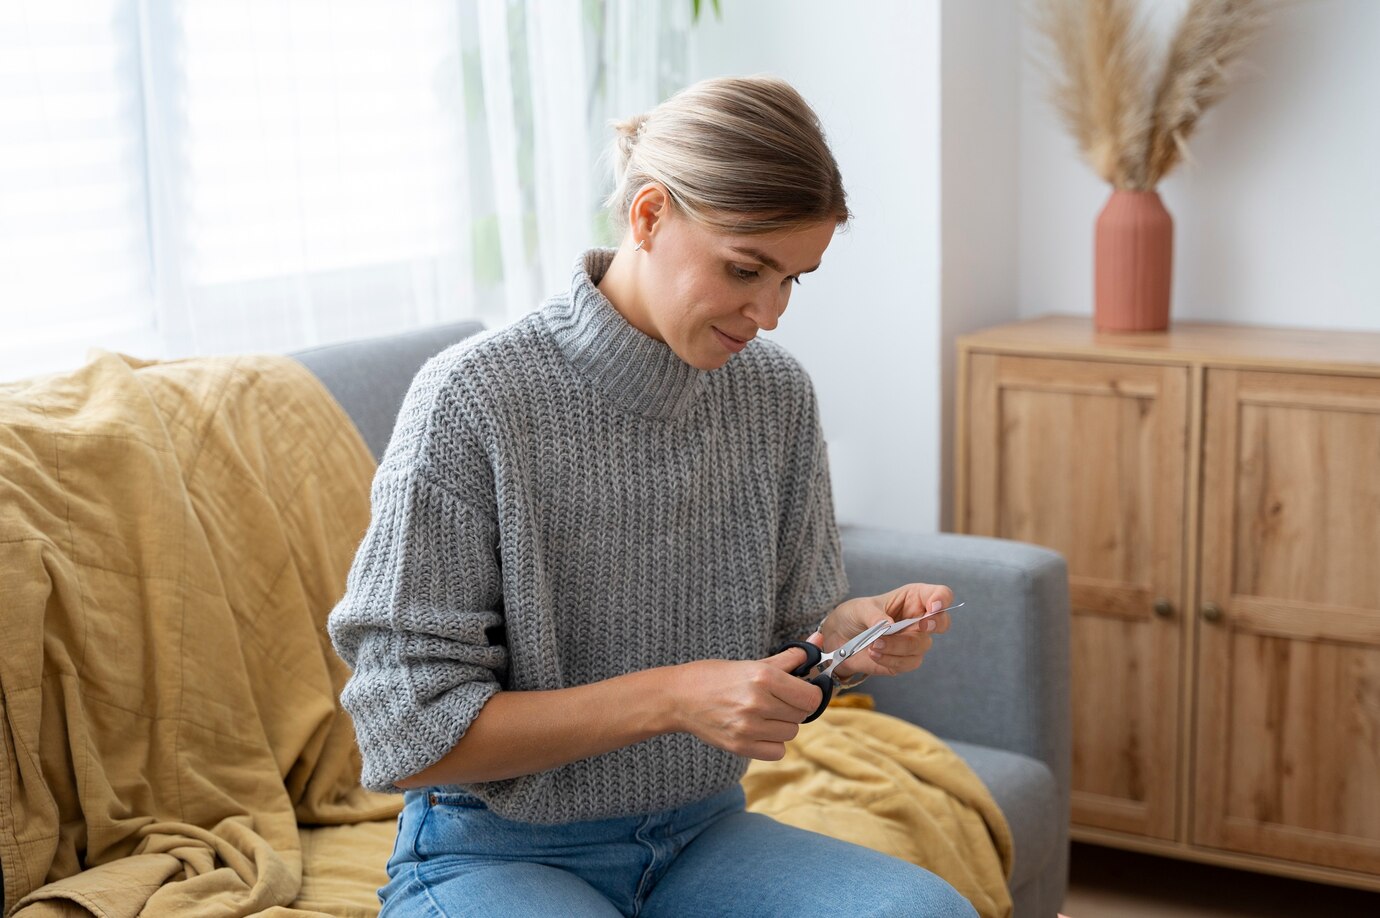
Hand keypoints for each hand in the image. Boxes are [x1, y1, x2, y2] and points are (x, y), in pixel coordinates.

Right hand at [666, 646, 825, 760]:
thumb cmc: (715, 676)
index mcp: (763, 677)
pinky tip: (759, 730)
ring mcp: (748, 727)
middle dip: (794, 707)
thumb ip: (789, 657)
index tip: (801, 690)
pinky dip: (773, 743)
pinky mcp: (740, 746)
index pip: (811, 697)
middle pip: (802, 715)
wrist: (679, 697)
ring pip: (790, 733)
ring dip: (783, 724)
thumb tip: (818, 643)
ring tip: (764, 713)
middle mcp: (757, 703)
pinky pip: (777, 751)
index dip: (810, 693)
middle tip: (777, 699)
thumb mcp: (752, 663)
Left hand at [819, 582, 954, 678]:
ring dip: (897, 646)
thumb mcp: (860, 608)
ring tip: (873, 643)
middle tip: (920, 625)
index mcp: (913, 599)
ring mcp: (913, 641)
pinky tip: (873, 653)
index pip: (940, 595)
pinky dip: (889, 659)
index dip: (942, 599)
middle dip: (935, 624)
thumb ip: (875, 615)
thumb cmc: (854, 616)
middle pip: (942, 622)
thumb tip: (889, 627)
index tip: (933, 607)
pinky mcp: (904, 660)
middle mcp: (918, 620)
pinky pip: (907, 663)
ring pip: (920, 646)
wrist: (839, 639)